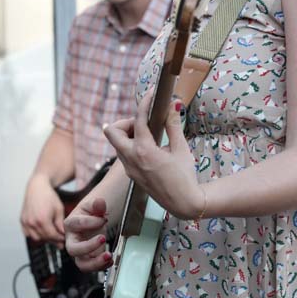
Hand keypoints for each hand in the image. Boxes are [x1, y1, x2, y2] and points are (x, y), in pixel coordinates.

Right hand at [20, 175, 64, 248]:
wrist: (37, 187)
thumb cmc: (49, 196)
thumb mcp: (59, 209)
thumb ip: (60, 224)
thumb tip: (62, 234)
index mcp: (43, 220)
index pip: (52, 236)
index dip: (59, 239)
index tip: (64, 240)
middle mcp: (32, 222)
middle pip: (44, 238)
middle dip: (53, 240)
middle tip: (60, 240)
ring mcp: (26, 222)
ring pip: (35, 238)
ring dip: (44, 238)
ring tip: (51, 234)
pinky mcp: (22, 221)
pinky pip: (28, 233)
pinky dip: (35, 234)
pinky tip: (42, 230)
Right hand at [64, 196, 112, 272]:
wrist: (92, 222)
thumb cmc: (89, 214)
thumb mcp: (92, 206)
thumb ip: (96, 204)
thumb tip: (100, 202)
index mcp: (71, 224)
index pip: (77, 224)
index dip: (91, 222)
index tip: (104, 219)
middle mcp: (71, 240)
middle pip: (73, 249)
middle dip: (88, 247)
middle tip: (103, 238)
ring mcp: (79, 252)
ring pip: (82, 264)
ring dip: (95, 262)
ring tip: (108, 256)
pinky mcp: (87, 259)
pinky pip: (91, 267)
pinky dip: (102, 266)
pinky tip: (110, 259)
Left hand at [104, 90, 203, 219]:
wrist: (184, 204)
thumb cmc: (184, 177)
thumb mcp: (181, 148)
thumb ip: (173, 125)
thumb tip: (173, 104)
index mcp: (144, 151)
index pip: (139, 119)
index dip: (145, 102)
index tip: (152, 93)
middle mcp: (131, 159)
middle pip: (112, 131)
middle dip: (125, 122)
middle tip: (144, 122)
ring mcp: (129, 168)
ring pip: (116, 143)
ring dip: (128, 134)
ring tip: (149, 134)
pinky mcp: (132, 174)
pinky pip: (123, 154)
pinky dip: (131, 145)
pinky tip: (150, 146)